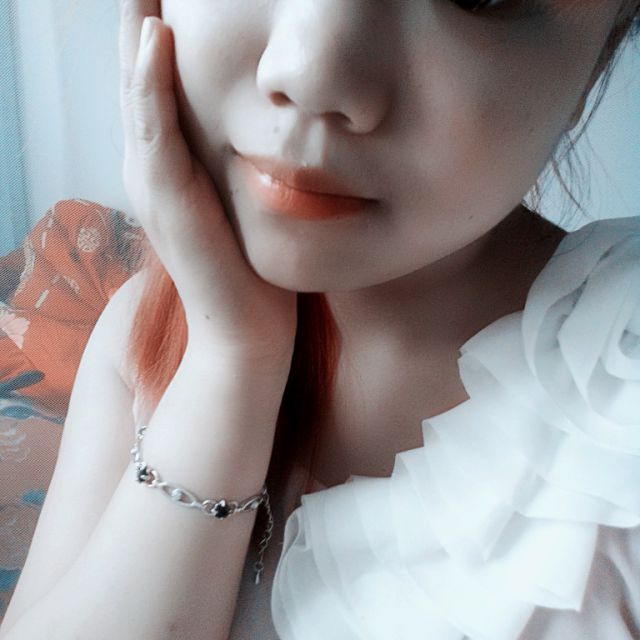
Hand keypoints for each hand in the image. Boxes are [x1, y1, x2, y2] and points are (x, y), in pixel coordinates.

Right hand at [118, 1, 297, 366]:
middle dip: (143, 20)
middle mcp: (151, 167)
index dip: (159, 38)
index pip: (158, 87)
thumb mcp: (244, 202)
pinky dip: (151, 82)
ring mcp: (152, 183)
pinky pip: (154, 129)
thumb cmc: (253, 268)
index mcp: (169, 166)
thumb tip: (273, 128)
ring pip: (137, 92)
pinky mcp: (165, 199)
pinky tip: (158, 37)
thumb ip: (241, 165)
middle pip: (139, 78)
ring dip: (138, 32)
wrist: (245, 328)